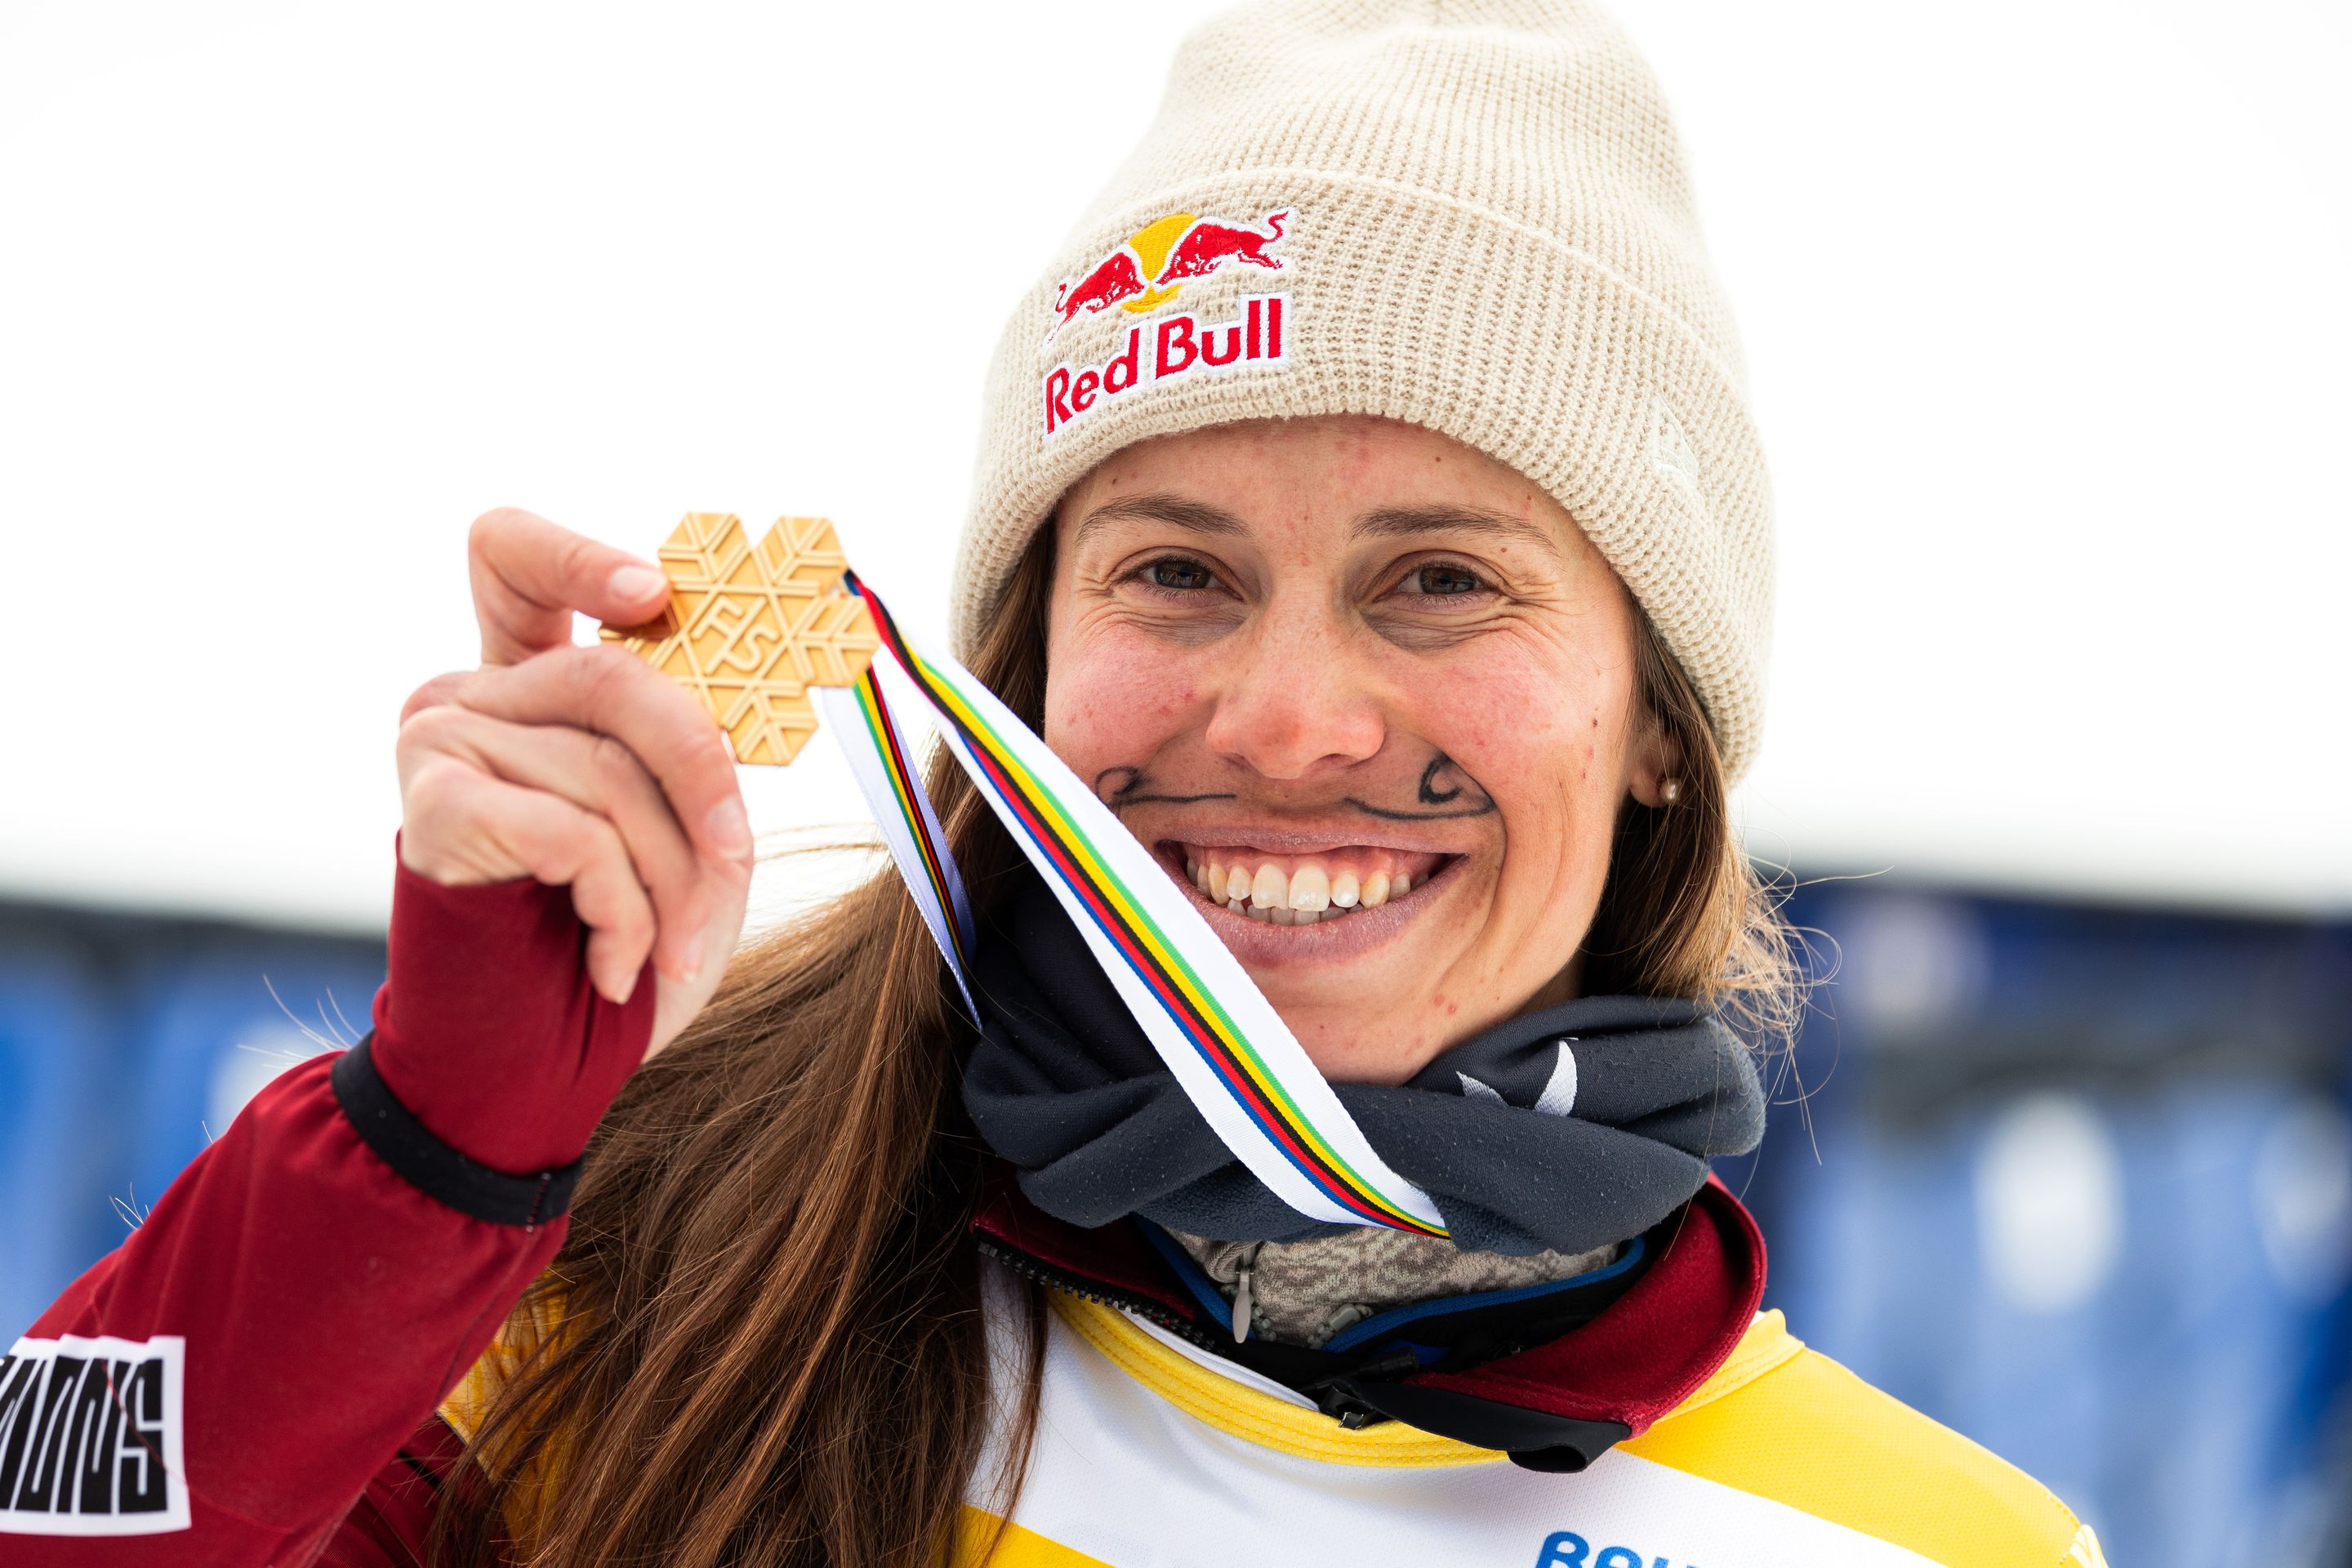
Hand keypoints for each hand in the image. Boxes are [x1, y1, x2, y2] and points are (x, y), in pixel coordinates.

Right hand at [395, 507, 752, 1060]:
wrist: (532, 1071)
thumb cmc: (613, 945)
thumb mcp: (676, 830)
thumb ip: (681, 743)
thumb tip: (730, 678)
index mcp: (523, 685)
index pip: (510, 558)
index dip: (578, 558)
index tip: (653, 594)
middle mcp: (466, 697)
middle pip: (615, 679)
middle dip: (704, 777)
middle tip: (735, 857)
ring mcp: (437, 744)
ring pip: (610, 773)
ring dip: (674, 879)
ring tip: (672, 949)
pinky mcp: (429, 810)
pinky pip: (573, 833)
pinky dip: (624, 910)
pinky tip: (617, 966)